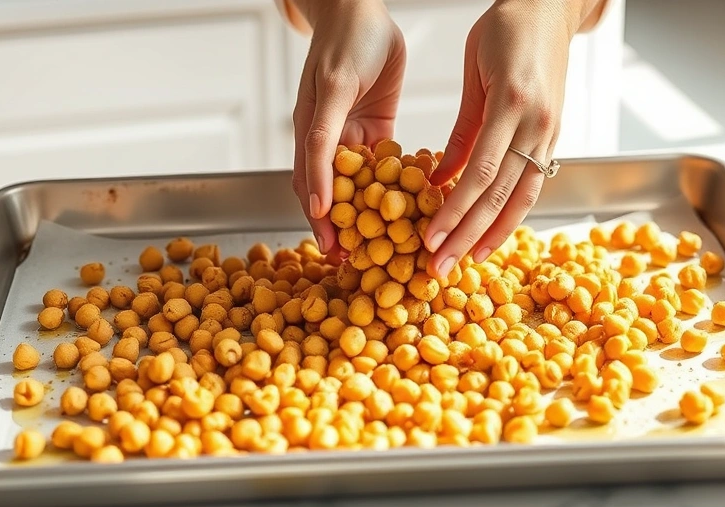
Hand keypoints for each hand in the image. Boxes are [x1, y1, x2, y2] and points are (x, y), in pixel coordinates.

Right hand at [290, 0, 405, 258]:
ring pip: (361, 189)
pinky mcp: (378, 132)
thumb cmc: (344, 42)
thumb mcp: (332, 88)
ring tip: (382, 250)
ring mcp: (355, 139)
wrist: (360, 9)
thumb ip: (323, 138)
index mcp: (312, 135)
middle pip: (335, 197)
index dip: (321, 222)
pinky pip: (386, 170)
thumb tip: (316, 192)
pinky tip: (411, 213)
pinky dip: (395, 192)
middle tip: (356, 263)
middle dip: (345, 230)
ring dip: (370, 219)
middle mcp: (331, 143)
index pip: (313, 189)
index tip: (333, 251)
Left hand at [425, 0, 595, 277]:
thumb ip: (462, 130)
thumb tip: (438, 180)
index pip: (480, 173)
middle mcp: (538, 124)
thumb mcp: (474, 74)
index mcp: (513, 104)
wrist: (552, 8)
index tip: (431, 239)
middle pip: (500, 195)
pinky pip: (533, 184)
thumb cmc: (507, 29)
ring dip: (494, 235)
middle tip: (441, 266)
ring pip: (524, 197)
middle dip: (468, 235)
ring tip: (468, 261)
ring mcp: (552, 133)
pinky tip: (493, 234)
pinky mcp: (555, 137)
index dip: (455, 212)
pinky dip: (513, 213)